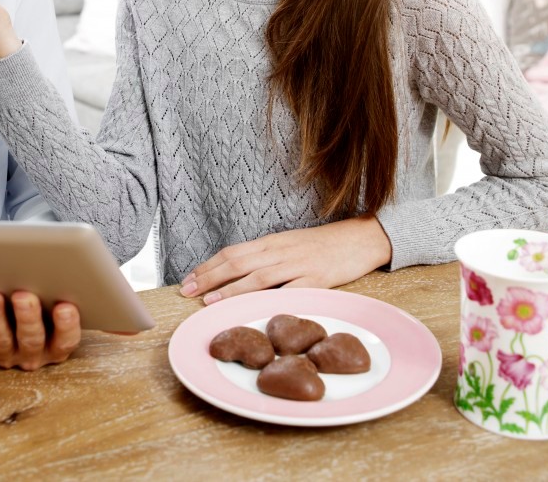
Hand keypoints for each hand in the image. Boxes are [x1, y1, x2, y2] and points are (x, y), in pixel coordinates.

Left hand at [0, 291, 80, 370]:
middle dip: (27, 317)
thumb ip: (59, 296)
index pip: (66, 340)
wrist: (18, 323)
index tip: (65, 307)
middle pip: (31, 339)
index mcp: (57, 346)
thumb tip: (58, 272)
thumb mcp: (57, 308)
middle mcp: (33, 354)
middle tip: (23, 296)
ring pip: (1, 339)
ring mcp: (8, 354)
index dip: (67, 326)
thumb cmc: (44, 310)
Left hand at [179, 217, 392, 304]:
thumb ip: (267, 258)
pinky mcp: (316, 280)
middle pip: (237, 262)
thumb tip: (237, 275)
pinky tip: (255, 309)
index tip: (188, 279)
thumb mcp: (290, 245)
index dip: (208, 266)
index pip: (232, 252)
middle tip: (186, 291)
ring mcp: (298, 265)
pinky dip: (270, 300)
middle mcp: (280, 251)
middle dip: (208, 277)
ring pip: (257, 276)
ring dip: (230, 289)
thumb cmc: (324, 245)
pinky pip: (290, 291)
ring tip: (209, 301)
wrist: (361, 238)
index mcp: (272, 242)